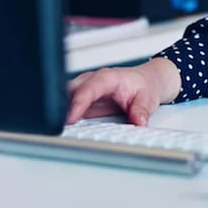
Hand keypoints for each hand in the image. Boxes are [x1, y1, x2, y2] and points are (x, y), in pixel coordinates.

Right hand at [66, 57, 181, 125]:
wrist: (149, 80)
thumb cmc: (146, 85)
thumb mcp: (148, 98)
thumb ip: (141, 111)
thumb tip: (138, 123)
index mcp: (108, 78)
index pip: (89, 89)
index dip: (78, 104)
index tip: (70, 119)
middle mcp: (93, 80)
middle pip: (70, 91)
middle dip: (61, 108)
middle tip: (59, 128)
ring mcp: (86, 88)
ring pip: (65, 97)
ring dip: (61, 112)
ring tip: (58, 130)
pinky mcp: (83, 98)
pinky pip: (68, 105)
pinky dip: (64, 115)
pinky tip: (63, 127)